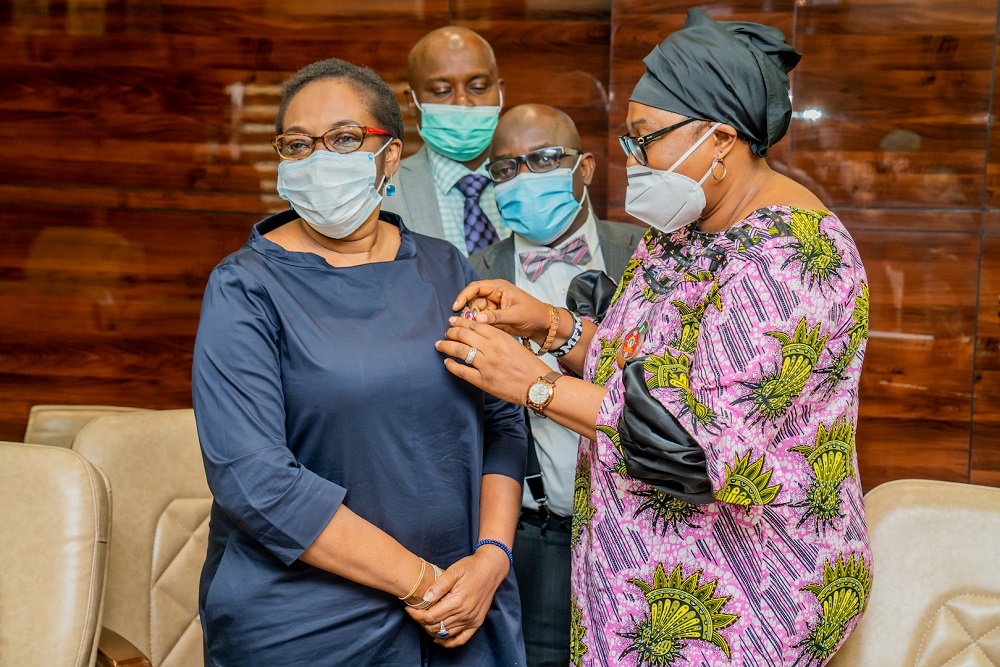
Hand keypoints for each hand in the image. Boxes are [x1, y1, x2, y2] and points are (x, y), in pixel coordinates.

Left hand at [404, 549, 509, 647]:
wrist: (491, 568)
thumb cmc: (471, 567)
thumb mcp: (453, 571)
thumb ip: (439, 585)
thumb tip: (425, 598)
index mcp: (457, 602)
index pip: (431, 616)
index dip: (416, 615)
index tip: (408, 609)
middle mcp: (465, 614)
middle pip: (436, 626)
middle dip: (422, 622)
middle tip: (415, 613)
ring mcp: (471, 620)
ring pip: (445, 634)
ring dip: (432, 630)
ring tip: (424, 621)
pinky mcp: (477, 623)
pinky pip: (461, 639)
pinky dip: (449, 642)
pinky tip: (439, 638)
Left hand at [436, 315, 551, 405]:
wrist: (536, 385)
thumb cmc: (528, 365)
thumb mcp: (513, 344)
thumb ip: (496, 337)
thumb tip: (478, 333)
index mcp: (499, 337)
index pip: (474, 325)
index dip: (460, 322)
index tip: (452, 321)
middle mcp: (490, 348)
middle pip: (463, 335)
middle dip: (451, 332)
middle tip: (446, 333)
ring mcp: (485, 365)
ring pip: (459, 350)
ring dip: (446, 346)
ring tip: (439, 345)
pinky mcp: (482, 380)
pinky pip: (461, 370)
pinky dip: (451, 365)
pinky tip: (447, 362)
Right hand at [453, 279, 550, 340]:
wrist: (543, 324)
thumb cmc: (533, 314)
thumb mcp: (516, 315)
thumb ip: (496, 316)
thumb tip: (477, 319)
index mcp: (499, 288)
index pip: (476, 287)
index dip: (464, 295)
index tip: (456, 306)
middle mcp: (494, 294)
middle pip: (473, 300)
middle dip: (468, 311)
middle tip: (464, 323)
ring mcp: (493, 305)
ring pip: (475, 311)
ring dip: (472, 319)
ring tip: (471, 329)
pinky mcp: (494, 316)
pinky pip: (481, 319)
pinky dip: (478, 325)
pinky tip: (476, 331)